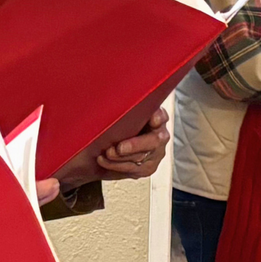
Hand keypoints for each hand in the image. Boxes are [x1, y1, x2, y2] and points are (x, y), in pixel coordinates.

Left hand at [53, 107, 172, 189]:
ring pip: (143, 157)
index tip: (152, 120)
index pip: (161, 115)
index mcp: (154, 116)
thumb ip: (121, 106)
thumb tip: (113, 92)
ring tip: (107, 153)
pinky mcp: (147, 167)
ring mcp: (155, 152)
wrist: (99, 149)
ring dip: (122, 157)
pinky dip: (117, 166)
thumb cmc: (109, 126)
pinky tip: (104, 160)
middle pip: (154, 140)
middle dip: (135, 145)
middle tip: (119, 147)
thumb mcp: (114, 112)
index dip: (157, 117)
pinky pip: (134, 169)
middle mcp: (158, 134)